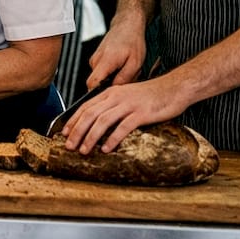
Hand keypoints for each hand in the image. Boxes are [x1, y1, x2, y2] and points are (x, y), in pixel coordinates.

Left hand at [61, 77, 186, 153]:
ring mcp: (129, 104)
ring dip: (91, 137)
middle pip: (90, 114)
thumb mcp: (127, 97)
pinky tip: (106, 149)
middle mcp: (117, 96)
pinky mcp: (141, 113)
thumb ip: (113, 106)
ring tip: (84, 150)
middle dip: (77, 131)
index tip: (64, 133)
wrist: (174, 88)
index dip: (73, 120)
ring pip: (103, 121)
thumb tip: (99, 122)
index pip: (86, 106)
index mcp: (111, 92)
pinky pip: (123, 127)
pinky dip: (112, 139)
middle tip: (69, 146)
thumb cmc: (152, 95)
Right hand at [85, 17, 146, 89]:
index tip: (107, 97)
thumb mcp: (135, 63)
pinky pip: (101, 71)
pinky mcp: (97, 58)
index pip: (92, 84)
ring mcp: (95, 58)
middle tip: (125, 80)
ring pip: (100, 77)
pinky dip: (111, 72)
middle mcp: (96, 60)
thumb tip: (115, 89)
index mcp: (105, 61)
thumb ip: (124, 78)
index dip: (97, 94)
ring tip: (124, 70)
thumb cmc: (133, 41)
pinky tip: (121, 66)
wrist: (128, 25)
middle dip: (109, 86)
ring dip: (111, 78)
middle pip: (96, 82)